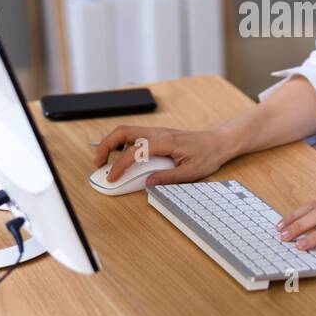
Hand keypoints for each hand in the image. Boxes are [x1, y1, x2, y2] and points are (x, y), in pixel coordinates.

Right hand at [92, 124, 235, 186]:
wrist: (218, 142)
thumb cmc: (207, 155)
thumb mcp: (190, 172)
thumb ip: (168, 178)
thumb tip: (148, 183)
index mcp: (164, 142)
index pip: (133, 152)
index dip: (119, 166)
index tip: (111, 178)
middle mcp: (157, 133)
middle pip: (122, 132)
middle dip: (105, 146)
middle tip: (97, 164)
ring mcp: (157, 132)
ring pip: (126, 132)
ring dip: (112, 144)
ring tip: (106, 162)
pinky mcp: (158, 135)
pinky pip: (135, 136)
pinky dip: (123, 145)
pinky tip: (124, 159)